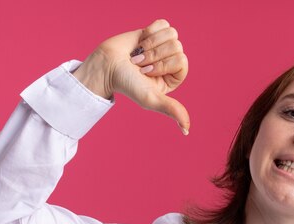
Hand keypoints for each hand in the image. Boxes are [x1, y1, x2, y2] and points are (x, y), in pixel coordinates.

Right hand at [73, 19, 189, 134]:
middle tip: (140, 64)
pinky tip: (139, 43)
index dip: (163, 63)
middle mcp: (171, 62)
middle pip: (177, 46)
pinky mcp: (155, 32)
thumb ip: (172, 110)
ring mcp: (164, 46)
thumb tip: (187, 130)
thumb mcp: (151, 99)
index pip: (182, 60)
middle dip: (154, 54)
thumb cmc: (128, 84)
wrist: (106, 65)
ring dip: (150, 43)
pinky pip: (162, 24)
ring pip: (171, 34)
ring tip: (138, 54)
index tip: (146, 72)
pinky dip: (149, 32)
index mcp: (174, 78)